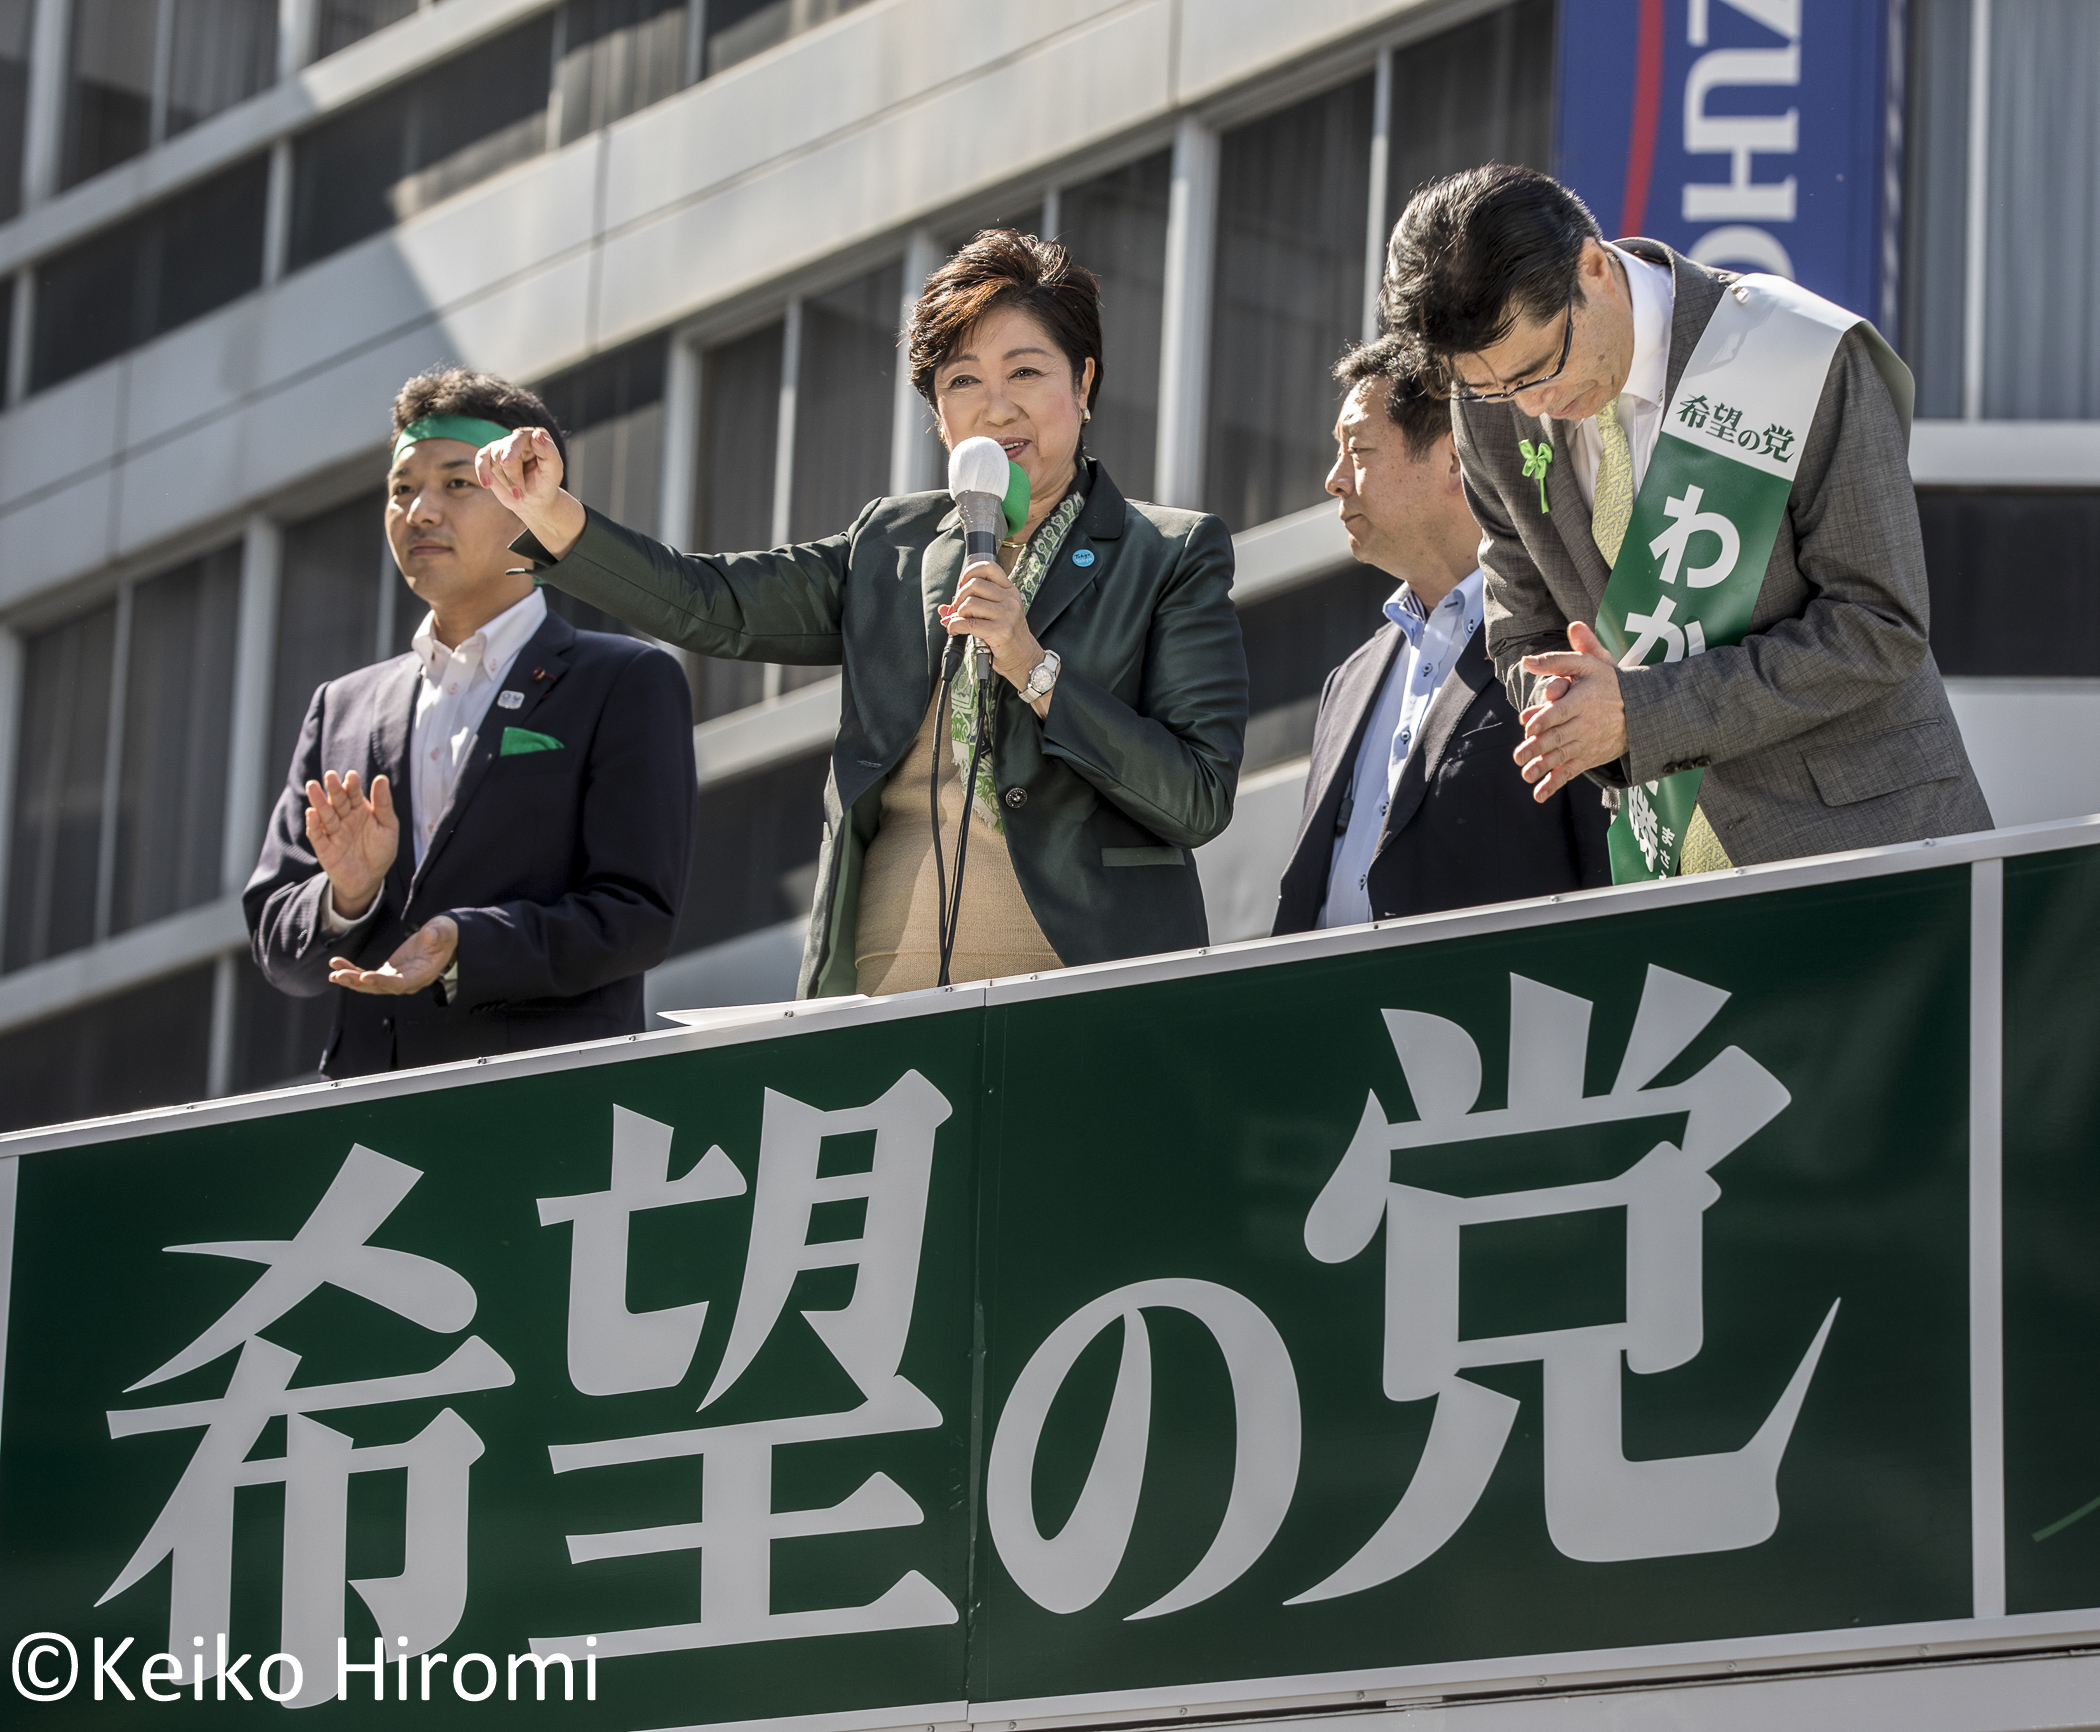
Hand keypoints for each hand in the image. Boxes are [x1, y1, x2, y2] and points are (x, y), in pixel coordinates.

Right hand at [304, 771, 397, 919]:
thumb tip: (381, 778)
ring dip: (318, 802)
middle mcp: (344, 818)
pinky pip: (318, 836)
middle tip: (330, 776)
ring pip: (325, 815)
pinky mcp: (324, 848)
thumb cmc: (380, 851)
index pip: (354, 794)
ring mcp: (333, 833)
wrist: (371, 879)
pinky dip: (314, 825)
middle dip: (334, 789)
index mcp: (359, 810)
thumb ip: (383, 804)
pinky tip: (312, 814)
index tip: (352, 775)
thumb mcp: (388, 826)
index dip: (352, 785)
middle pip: (338, 802)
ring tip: (312, 787)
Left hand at [329, 915, 458, 995]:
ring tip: (333, 972)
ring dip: (351, 979)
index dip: (383, 982)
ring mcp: (396, 979)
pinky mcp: (388, 973)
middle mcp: (408, 982)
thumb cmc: (444, 934)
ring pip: (370, 985)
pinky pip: (367, 976)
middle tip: (340, 976)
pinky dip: (352, 972)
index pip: (401, 983)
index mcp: (423, 974)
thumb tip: (430, 934)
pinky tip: (337, 966)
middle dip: (359, 982)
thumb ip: (438, 934)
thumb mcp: (444, 931)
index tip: (365, 977)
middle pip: (380, 987)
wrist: (442, 939)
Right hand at [476, 426, 584, 559]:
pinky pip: (480, 460)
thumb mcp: (553, 473)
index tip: (526, 475)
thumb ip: (549, 453)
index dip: (523, 457)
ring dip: (503, 479)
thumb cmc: (547, 488)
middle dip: (511, 473)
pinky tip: (487, 486)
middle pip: (505, 449)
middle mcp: (518, 440)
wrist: (536, 504)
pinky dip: (482, 472)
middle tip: (520, 494)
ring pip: (493, 457)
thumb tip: (538, 433)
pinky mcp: (489, 459)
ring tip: (517, 495)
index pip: (525, 437)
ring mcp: (502, 448)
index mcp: (536, 439)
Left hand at [939, 560, 1048, 712]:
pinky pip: (968, 623)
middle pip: (974, 584)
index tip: (962, 585)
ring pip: (969, 603)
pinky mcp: (1000, 631)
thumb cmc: (1009, 637)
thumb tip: (944, 608)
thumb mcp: (997, 615)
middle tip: (957, 610)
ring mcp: (1006, 615)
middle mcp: (1009, 600)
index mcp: (1009, 591)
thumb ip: (973, 607)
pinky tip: (955, 630)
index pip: (988, 568)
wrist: (1025, 659)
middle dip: (959, 597)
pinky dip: (955, 626)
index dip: (970, 572)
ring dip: (957, 613)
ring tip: (958, 621)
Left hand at [1514, 620, 1627, 801]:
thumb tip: (1526, 660)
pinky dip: (1554, 784)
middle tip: (1519, 756)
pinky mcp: (1588, 758)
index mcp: (1583, 700)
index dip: (1545, 718)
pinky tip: (1539, 795)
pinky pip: (1570, 772)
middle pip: (1558, 737)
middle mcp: (1585, 724)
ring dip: (1543, 768)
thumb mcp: (1586, 664)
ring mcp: (1586, 743)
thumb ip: (1556, 661)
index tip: (1529, 726)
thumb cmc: (1605, 681)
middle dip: (1538, 748)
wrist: (1638, 708)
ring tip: (1526, 774)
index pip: (1562, 711)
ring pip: (1562, 756)